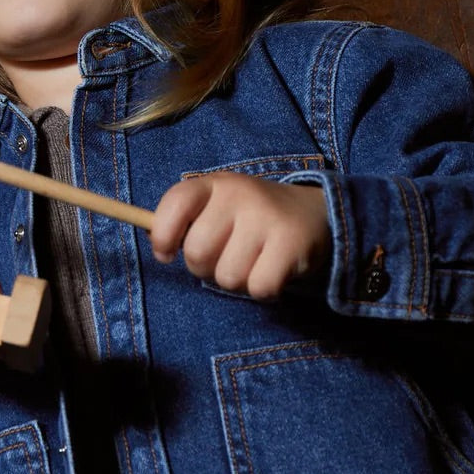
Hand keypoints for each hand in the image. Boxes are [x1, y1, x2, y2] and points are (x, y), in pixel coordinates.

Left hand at [150, 173, 330, 299]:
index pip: (175, 204)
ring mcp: (266, 216)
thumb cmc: (250, 218)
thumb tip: (159, 250)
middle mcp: (239, 194)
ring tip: (254, 260)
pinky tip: (273, 270)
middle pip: (197, 253)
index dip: (163, 236)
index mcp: (215, 184)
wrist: (314, 213)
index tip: (167, 253)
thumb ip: (186, 221)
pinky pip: (258, 287)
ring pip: (227, 277)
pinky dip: (264, 289)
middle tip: (226, 256)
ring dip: (238, 280)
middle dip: (206, 267)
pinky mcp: (291, 242)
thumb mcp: (218, 206)